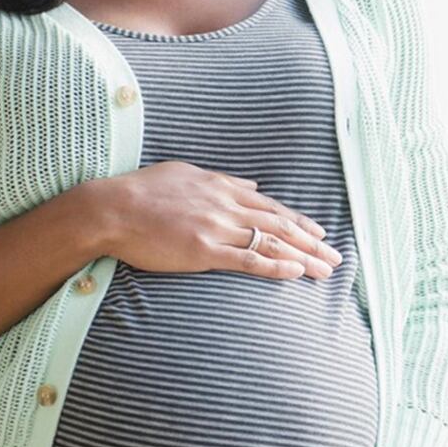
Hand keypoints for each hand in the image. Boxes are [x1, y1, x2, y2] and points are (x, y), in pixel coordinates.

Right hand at [87, 160, 343, 279]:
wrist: (111, 209)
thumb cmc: (141, 191)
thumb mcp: (186, 173)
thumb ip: (223, 180)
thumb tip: (252, 186)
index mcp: (222, 187)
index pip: (271, 206)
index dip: (299, 220)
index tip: (319, 232)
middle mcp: (226, 205)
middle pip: (280, 224)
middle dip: (312, 241)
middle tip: (336, 257)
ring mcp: (217, 227)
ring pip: (271, 241)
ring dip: (303, 256)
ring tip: (326, 270)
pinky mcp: (204, 250)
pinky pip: (248, 259)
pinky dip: (275, 265)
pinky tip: (296, 273)